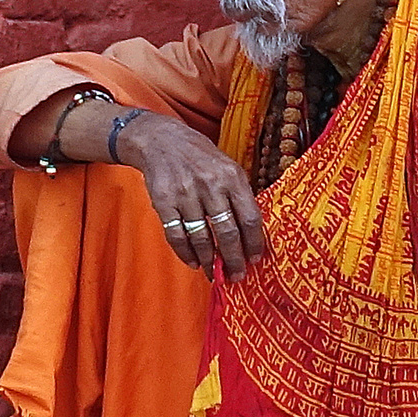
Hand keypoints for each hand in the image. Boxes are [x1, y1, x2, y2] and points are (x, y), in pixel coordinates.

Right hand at [114, 112, 265, 278]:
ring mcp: (186, 194)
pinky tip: (193, 262)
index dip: (254, 243)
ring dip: (209, 260)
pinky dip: (185, 253)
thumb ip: (240, 195)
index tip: (255, 259)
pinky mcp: (164, 202)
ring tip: (214, 272)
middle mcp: (210, 185)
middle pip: (227, 232)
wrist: (162, 140)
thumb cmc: (201, 158)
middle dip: (233, 259)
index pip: (250, 217)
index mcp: (232, 177)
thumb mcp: (228, 167)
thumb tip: (251, 233)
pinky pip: (176, 235)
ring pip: (201, 237)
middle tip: (237, 275)